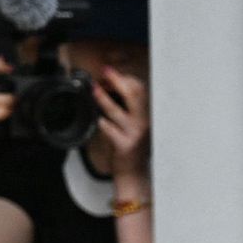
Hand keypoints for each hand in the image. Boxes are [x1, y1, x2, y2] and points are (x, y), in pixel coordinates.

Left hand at [94, 67, 150, 183]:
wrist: (135, 171)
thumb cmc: (134, 145)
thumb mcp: (137, 123)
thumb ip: (131, 106)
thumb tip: (116, 85)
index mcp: (148, 114)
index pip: (140, 89)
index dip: (125, 79)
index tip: (111, 74)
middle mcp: (144, 122)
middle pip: (133, 95)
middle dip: (118, 81)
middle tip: (106, 72)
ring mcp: (135, 133)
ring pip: (117, 111)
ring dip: (104, 98)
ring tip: (95, 89)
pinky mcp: (125, 145)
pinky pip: (110, 129)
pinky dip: (103, 123)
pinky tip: (100, 121)